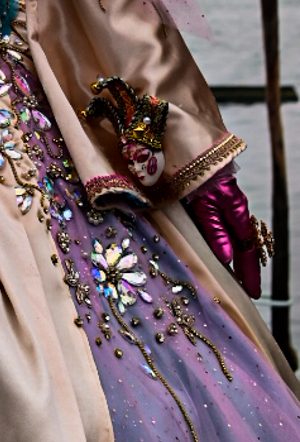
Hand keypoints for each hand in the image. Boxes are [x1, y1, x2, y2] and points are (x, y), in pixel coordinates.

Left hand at [184, 168, 263, 299]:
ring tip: (236, 277)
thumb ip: (215, 232)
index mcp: (237, 213)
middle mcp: (235, 210)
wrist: (190, 149)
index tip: (252, 292)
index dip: (250, 271)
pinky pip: (225, 227)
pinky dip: (226, 243)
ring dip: (236, 256)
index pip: (247, 249)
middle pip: (244, 245)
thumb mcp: (204, 206)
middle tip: (247, 290)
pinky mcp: (214, 201)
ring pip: (235, 236)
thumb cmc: (196, 175)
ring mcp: (226, 205)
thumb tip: (228, 259)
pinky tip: (221, 251)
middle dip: (247, 267)